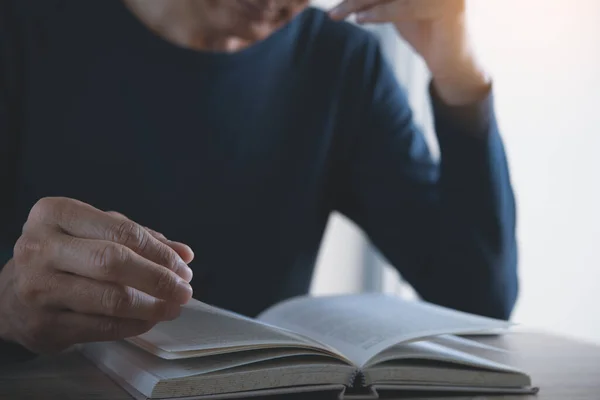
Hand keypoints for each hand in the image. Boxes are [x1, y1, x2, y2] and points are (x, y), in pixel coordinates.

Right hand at [0, 197, 193, 353]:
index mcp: (55, 214)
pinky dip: (135, 325)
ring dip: (152, 306)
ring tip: (173, 307)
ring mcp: (39, 289)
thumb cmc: (63, 256)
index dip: (159, 252)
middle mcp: (41, 248)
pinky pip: (102, 327)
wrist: (9, 297)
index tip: (183, 267)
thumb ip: (139, 238)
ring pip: (110, 300)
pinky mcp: (44, 326)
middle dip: (158, 278)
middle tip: (184, 290)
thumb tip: (184, 254)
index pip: (121, 231)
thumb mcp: (94, 233)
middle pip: (114, 263)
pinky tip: (149, 320)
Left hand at [329, 0, 490, 104]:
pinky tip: (360, 20)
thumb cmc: (424, 31)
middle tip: (332, 9)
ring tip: (337, 14)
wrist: (451, 62)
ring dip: (359, 2)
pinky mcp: (450, 7)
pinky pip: (406, 6)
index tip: (339, 0)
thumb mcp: (395, 6)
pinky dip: (380, 13)